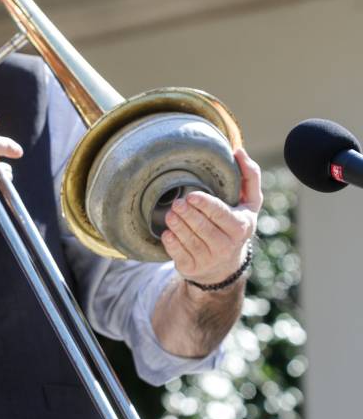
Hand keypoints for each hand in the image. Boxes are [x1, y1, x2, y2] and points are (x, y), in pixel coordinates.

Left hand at [162, 148, 262, 286]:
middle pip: (201, 226)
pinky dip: (170, 241)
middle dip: (186, 213)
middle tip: (177, 204)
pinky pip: (177, 253)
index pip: (220, 214)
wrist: (225, 264)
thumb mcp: (249, 202)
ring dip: (176, 224)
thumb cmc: (235, 223)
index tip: (191, 195)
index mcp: (241, 226)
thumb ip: (249, 176)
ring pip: (188, 239)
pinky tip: (168, 232)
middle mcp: (227, 245)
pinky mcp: (192, 268)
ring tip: (170, 214)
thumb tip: (238, 151)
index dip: (205, 205)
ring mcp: (209, 259)